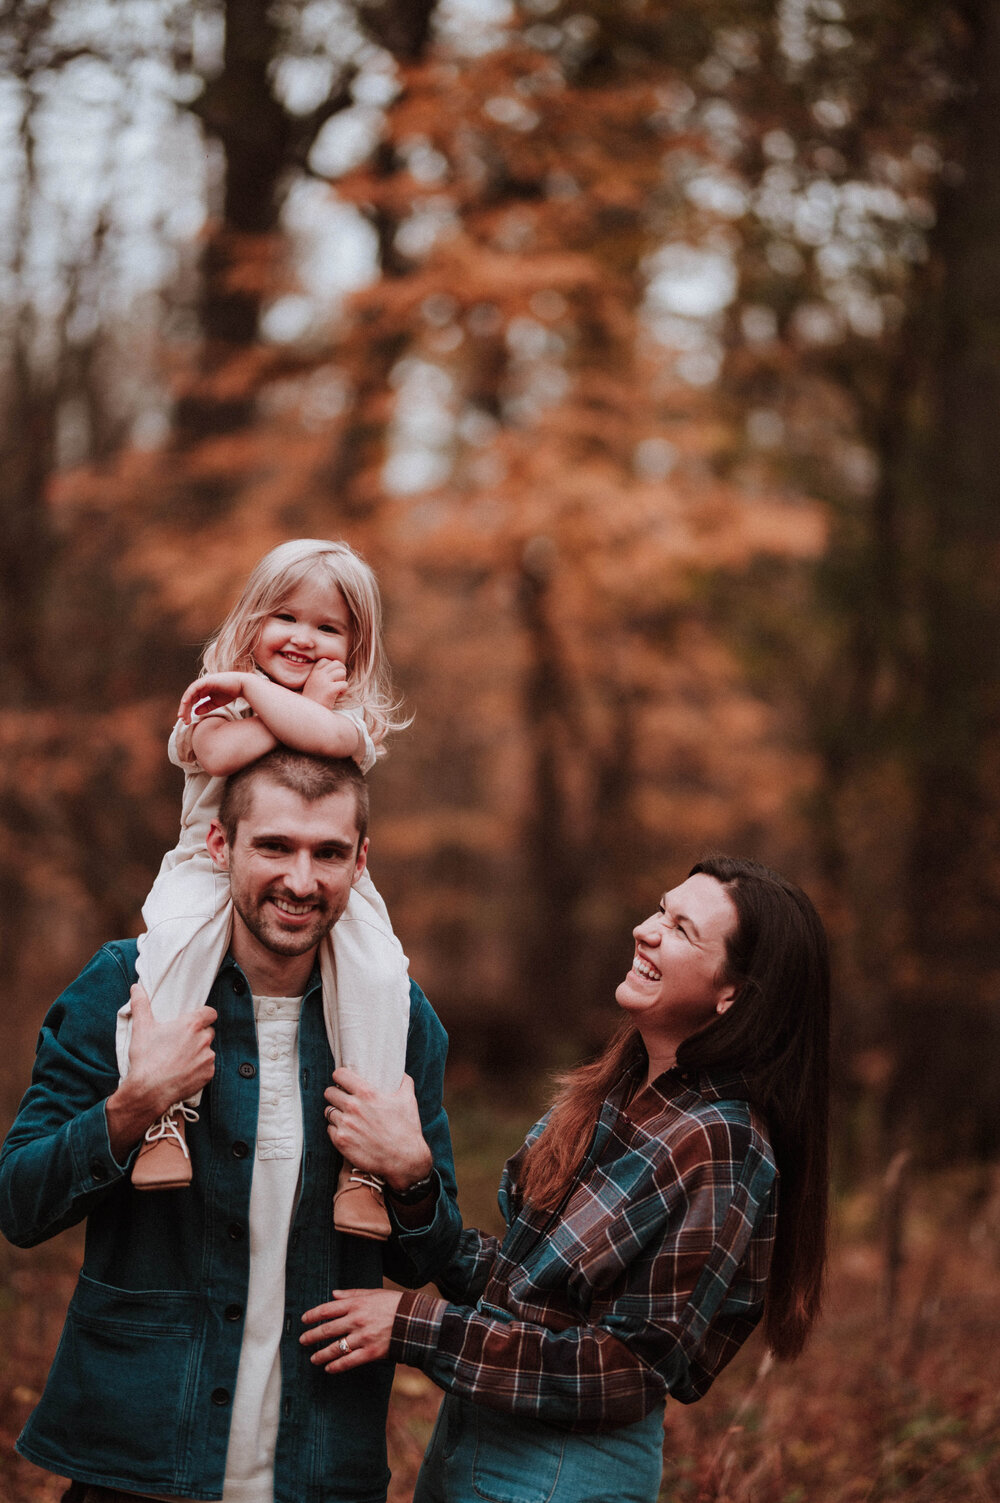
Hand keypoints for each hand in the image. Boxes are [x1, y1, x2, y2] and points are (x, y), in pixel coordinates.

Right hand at [106, 986, 216, 1157]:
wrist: (149, 1091)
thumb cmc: (146, 1059)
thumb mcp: (141, 1028)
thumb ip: (141, 1005)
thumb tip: (136, 988)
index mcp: (191, 1025)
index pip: (210, 1013)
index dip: (204, 1015)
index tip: (196, 1020)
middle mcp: (203, 1039)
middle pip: (208, 1032)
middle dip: (198, 1035)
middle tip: (180, 1042)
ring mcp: (207, 1058)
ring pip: (208, 1050)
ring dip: (198, 1052)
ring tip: (180, 1059)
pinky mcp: (208, 1074)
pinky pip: (208, 1067)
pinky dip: (199, 1069)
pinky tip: (184, 1071)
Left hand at [178, 672, 247, 723]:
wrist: (241, 685)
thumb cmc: (231, 693)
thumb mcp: (216, 703)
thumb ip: (205, 707)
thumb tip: (195, 712)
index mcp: (204, 690)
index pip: (192, 701)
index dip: (188, 710)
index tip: (186, 721)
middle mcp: (202, 686)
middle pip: (189, 698)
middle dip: (185, 710)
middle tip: (183, 720)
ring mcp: (203, 682)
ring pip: (189, 694)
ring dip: (184, 705)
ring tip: (182, 715)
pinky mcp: (206, 681)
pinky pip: (194, 688)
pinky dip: (189, 695)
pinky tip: (185, 703)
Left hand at [300, 1288, 401, 1371]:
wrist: (414, 1319)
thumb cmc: (394, 1304)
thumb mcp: (373, 1293)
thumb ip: (352, 1294)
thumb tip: (333, 1293)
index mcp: (356, 1304)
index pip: (327, 1309)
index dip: (313, 1315)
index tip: (304, 1320)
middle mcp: (357, 1320)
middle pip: (328, 1329)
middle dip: (312, 1336)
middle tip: (302, 1340)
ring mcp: (363, 1337)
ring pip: (336, 1348)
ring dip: (321, 1354)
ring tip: (313, 1358)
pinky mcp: (371, 1352)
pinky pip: (349, 1361)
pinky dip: (337, 1366)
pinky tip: (329, 1368)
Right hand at [301, 658, 348, 709]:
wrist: (308, 715)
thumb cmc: (314, 701)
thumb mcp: (314, 684)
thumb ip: (322, 676)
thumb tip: (338, 668)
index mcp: (314, 673)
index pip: (326, 660)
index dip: (332, 667)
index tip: (331, 678)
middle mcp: (318, 675)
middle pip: (337, 664)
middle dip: (341, 672)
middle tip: (338, 683)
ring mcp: (324, 681)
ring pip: (342, 672)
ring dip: (342, 681)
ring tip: (337, 689)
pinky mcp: (330, 690)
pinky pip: (345, 684)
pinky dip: (344, 690)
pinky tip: (338, 695)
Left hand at [323, 1070, 432, 1192]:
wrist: (404, 1160)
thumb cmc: (406, 1129)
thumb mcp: (408, 1099)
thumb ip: (403, 1082)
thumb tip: (400, 1073)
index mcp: (367, 1093)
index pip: (340, 1075)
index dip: (340, 1076)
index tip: (342, 1080)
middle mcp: (353, 1107)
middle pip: (329, 1092)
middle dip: (335, 1094)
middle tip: (342, 1099)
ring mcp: (345, 1125)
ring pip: (328, 1111)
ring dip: (335, 1112)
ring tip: (345, 1117)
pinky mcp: (341, 1141)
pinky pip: (329, 1129)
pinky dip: (336, 1129)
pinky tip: (347, 1132)